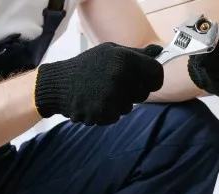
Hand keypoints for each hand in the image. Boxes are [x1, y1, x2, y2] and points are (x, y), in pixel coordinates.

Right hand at [34, 42, 164, 124]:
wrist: (58, 84)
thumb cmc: (87, 67)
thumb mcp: (110, 52)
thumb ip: (136, 54)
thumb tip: (159, 51)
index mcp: (124, 58)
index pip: (156, 74)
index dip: (153, 81)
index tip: (145, 83)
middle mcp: (120, 75)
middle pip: (144, 94)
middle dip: (132, 93)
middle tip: (112, 86)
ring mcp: (111, 94)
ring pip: (129, 107)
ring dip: (118, 104)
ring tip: (99, 93)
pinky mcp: (103, 111)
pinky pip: (116, 117)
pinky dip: (106, 113)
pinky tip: (94, 103)